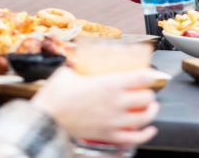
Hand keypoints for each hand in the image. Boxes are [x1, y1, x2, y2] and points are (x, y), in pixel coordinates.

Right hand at [31, 66, 159, 144]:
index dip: (152, 74)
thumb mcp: (68, 72)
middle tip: (146, 90)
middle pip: (146, 98)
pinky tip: (149, 130)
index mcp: (108, 84)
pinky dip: (145, 134)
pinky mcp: (108, 136)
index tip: (153, 73)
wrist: (45, 119)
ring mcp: (113, 121)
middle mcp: (115, 103)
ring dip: (151, 111)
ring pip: (144, 118)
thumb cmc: (55, 96)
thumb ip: (78, 65)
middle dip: (150, 93)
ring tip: (151, 106)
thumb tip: (79, 60)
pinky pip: (134, 138)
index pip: (141, 77)